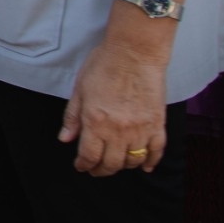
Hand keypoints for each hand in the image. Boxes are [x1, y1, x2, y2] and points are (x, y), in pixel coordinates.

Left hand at [61, 38, 170, 174]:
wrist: (135, 52)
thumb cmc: (104, 65)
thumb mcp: (79, 89)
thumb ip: (72, 117)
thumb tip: (65, 139)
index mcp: (96, 121)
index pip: (89, 155)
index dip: (84, 165)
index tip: (81, 166)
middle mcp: (119, 130)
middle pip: (111, 163)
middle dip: (101, 170)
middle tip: (95, 169)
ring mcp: (141, 129)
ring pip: (133, 160)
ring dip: (123, 166)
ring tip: (115, 163)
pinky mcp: (158, 124)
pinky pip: (157, 151)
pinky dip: (151, 162)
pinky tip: (144, 166)